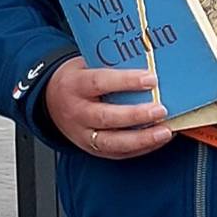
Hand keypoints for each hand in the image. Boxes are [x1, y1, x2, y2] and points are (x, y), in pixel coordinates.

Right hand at [43, 58, 172, 159]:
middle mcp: (76, 112)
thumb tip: (148, 62)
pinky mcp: (91, 148)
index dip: (126, 81)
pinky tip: (157, 140)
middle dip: (136, 115)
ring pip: (112, 141)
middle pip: (106, 117)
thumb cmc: (77, 80)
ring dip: (141, 138)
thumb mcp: (86, 66)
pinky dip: (140, 148)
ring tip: (165, 132)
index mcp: (74, 86)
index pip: (99, 83)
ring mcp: (82, 134)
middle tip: (161, 110)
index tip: (151, 79)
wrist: (52, 100)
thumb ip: (111, 66)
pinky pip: (117, 153)